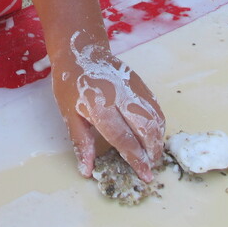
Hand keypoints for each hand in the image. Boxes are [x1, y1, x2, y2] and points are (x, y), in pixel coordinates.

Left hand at [50, 35, 164, 181]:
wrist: (80, 51)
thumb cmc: (70, 85)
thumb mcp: (68, 115)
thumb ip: (81, 143)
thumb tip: (87, 170)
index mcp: (99, 107)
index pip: (123, 138)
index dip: (136, 159)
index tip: (144, 175)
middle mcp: (119, 97)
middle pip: (145, 129)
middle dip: (152, 151)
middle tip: (151, 167)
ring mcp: (132, 88)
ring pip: (155, 117)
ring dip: (158, 138)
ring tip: (154, 153)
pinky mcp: (139, 82)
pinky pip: (155, 105)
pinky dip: (158, 122)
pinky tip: (154, 133)